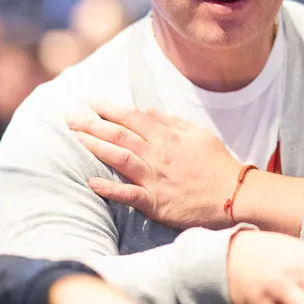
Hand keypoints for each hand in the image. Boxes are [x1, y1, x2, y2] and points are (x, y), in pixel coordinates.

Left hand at [69, 105, 242, 229]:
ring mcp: (155, 178)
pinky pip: (129, 194)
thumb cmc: (218, 164)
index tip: (89, 101)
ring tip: (75, 138)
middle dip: (92, 123)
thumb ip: (172, 123)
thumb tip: (149, 111)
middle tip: (69, 116)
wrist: (234, 195)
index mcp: (167, 136)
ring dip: (95, 146)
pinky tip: (90, 182)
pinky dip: (109, 188)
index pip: (131, 116)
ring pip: (120, 157)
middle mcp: (157, 154)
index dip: (108, 107)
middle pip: (119, 134)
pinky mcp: (155, 201)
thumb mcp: (199, 135)